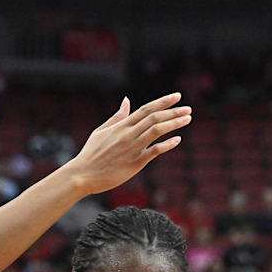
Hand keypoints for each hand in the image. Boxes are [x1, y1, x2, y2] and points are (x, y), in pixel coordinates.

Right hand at [64, 93, 190, 194]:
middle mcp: (128, 134)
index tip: (177, 96)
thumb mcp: (101, 131)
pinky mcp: (135, 163)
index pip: (146, 109)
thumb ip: (117, 117)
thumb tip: (126, 101)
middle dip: (173, 112)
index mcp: (121, 126)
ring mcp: (132, 148)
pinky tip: (178, 140)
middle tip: (188, 108)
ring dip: (174, 124)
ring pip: (156, 131)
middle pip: (154, 118)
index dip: (163, 102)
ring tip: (187, 119)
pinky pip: (154, 151)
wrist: (83, 175)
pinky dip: (167, 145)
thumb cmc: (91, 154)